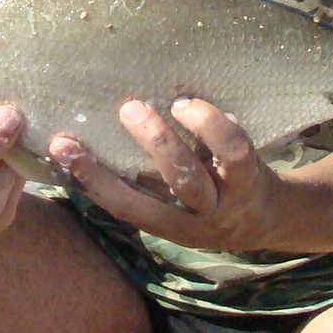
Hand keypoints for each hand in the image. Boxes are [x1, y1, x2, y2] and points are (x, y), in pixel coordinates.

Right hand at [49, 98, 281, 250]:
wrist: (272, 219)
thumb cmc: (212, 199)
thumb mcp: (178, 202)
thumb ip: (145, 178)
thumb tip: (97, 132)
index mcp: (165, 226)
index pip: (120, 205)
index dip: (89, 178)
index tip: (61, 146)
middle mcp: (192, 223)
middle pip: (152, 197)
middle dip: (127, 156)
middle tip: (122, 110)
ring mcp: (224, 205)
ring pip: (189, 177)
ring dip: (165, 140)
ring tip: (153, 105)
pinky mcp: (251, 182)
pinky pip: (232, 153)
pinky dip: (211, 126)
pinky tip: (191, 106)